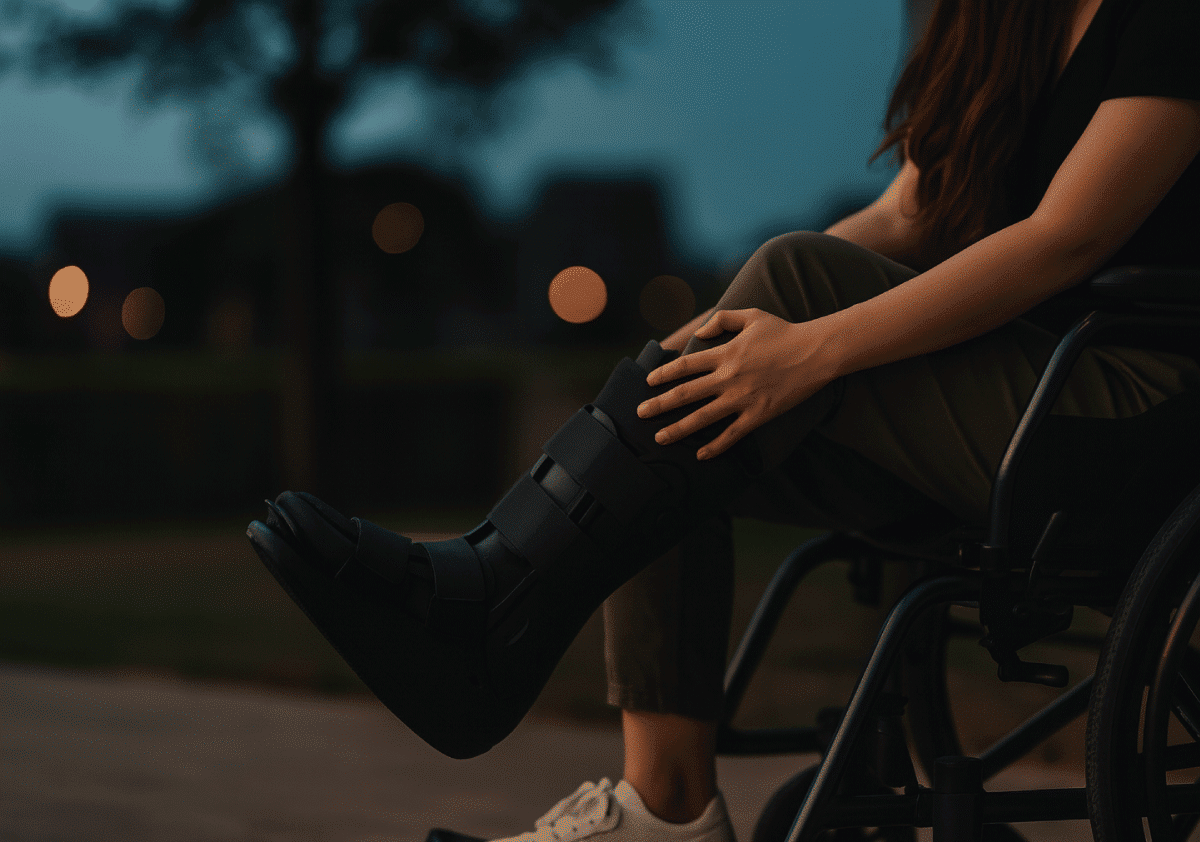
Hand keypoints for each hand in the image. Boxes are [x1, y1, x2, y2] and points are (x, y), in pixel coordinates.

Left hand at [636, 308, 835, 459]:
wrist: (816, 352)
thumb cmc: (784, 332)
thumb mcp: (751, 316)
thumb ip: (720, 320)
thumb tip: (698, 334)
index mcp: (725, 352)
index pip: (685, 366)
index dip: (663, 374)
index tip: (648, 383)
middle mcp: (728, 377)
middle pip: (686, 393)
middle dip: (659, 405)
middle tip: (640, 414)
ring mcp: (743, 398)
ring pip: (703, 417)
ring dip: (678, 429)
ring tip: (660, 438)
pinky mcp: (759, 414)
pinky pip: (732, 434)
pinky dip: (716, 446)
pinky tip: (701, 455)